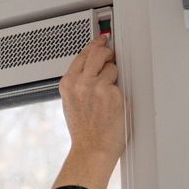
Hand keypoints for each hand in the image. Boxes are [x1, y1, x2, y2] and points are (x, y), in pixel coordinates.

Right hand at [58, 34, 125, 158]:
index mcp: (68, 83)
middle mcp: (80, 82)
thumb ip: (79, 82)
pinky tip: (113, 106)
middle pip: (98, 52)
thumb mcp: (72, 102)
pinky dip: (120, 92)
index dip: (94, 45)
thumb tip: (94, 67)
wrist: (91, 149)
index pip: (82, 54)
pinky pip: (121, 84)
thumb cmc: (84, 131)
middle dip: (107, 52)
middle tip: (111, 56)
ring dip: (114, 77)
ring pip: (112, 67)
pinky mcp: (112, 93)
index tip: (101, 39)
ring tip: (108, 96)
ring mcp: (97, 87)